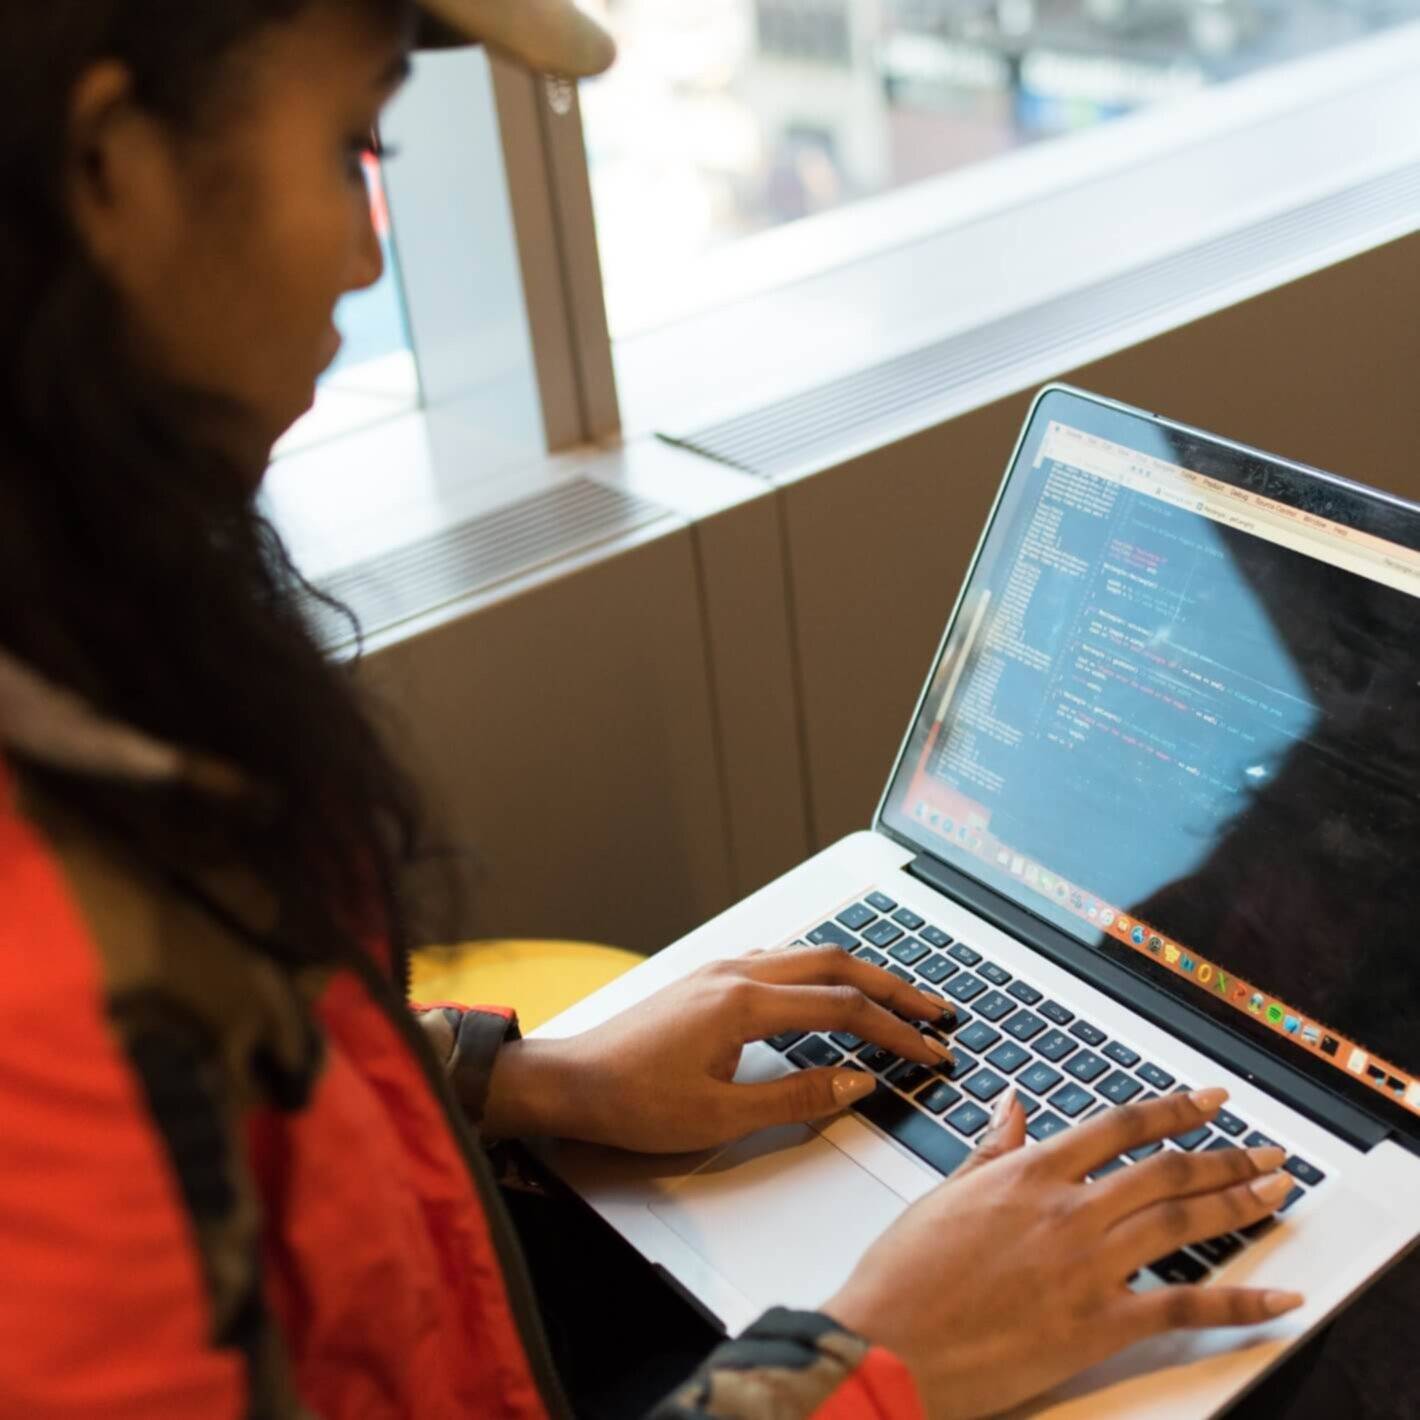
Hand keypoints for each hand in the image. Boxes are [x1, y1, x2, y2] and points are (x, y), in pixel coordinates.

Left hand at [482, 945, 955, 1150]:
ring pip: (809, 956)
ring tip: (895, 998)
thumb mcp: (719, 1116)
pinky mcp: (708, 980)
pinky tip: (826, 986)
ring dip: (858, 976)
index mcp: (745, 1002)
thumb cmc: (632, 1101)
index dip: (894, 1029)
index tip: (931, 1049)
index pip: (843, 1008)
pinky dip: (819, 971)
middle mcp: (737, 973)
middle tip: (937, 1010)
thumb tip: (856, 1082)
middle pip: (837, 965)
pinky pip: (780, 960)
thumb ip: (795, 1096)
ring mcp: (721, 970)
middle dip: (893, 987)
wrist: (567, 1082)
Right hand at [823, 1089, 1303, 1419]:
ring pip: (1182, 1223)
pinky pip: (1185, 1308)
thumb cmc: (904, 1274)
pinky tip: (1277, 1299)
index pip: (1119, 1127)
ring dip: (1238, 1204)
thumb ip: (991, 1151)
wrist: (889, 1343)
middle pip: (1165, 1171)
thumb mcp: (945, 1195)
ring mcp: (1087, 1266)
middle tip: (1266, 1150)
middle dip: (1225, 1157)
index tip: (1207, 1102)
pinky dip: (1240, 1303)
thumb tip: (1013, 1106)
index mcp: (1029, 1173)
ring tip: (1275, 1192)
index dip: (1172, 1111)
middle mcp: (1067, 1210)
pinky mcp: (1098, 1324)